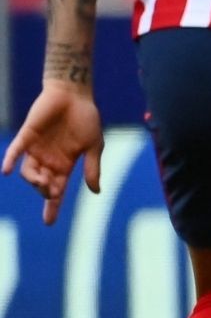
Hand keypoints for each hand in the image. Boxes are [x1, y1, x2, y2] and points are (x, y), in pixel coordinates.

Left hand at [3, 83, 104, 224]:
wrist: (75, 94)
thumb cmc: (86, 118)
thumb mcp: (94, 146)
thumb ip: (93, 168)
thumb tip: (95, 192)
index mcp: (65, 164)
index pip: (57, 190)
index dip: (52, 207)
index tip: (48, 224)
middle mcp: (48, 160)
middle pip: (42, 184)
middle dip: (46, 192)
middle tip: (52, 192)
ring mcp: (36, 149)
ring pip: (28, 172)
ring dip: (34, 180)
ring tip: (42, 181)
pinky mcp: (27, 136)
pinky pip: (15, 152)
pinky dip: (9, 161)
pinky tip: (5, 171)